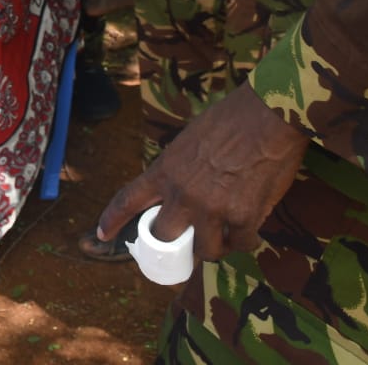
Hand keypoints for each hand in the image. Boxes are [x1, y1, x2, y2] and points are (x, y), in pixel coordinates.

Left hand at [97, 85, 308, 261]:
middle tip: (182, 246)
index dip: (112, 220)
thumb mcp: (187, 141)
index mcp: (165, 171)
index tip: (101, 234)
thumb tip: (181, 193)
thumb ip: (179, 170)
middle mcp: (183, 195)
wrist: (266, 116)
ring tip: (223, 239)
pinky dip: (244, 240)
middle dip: (172, 244)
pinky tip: (248, 232)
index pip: (128, 200)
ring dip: (213, 247)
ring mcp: (213, 209)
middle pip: (165, 237)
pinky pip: (241, 243)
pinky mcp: (244, 217)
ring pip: (206, 250)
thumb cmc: (230, 120)